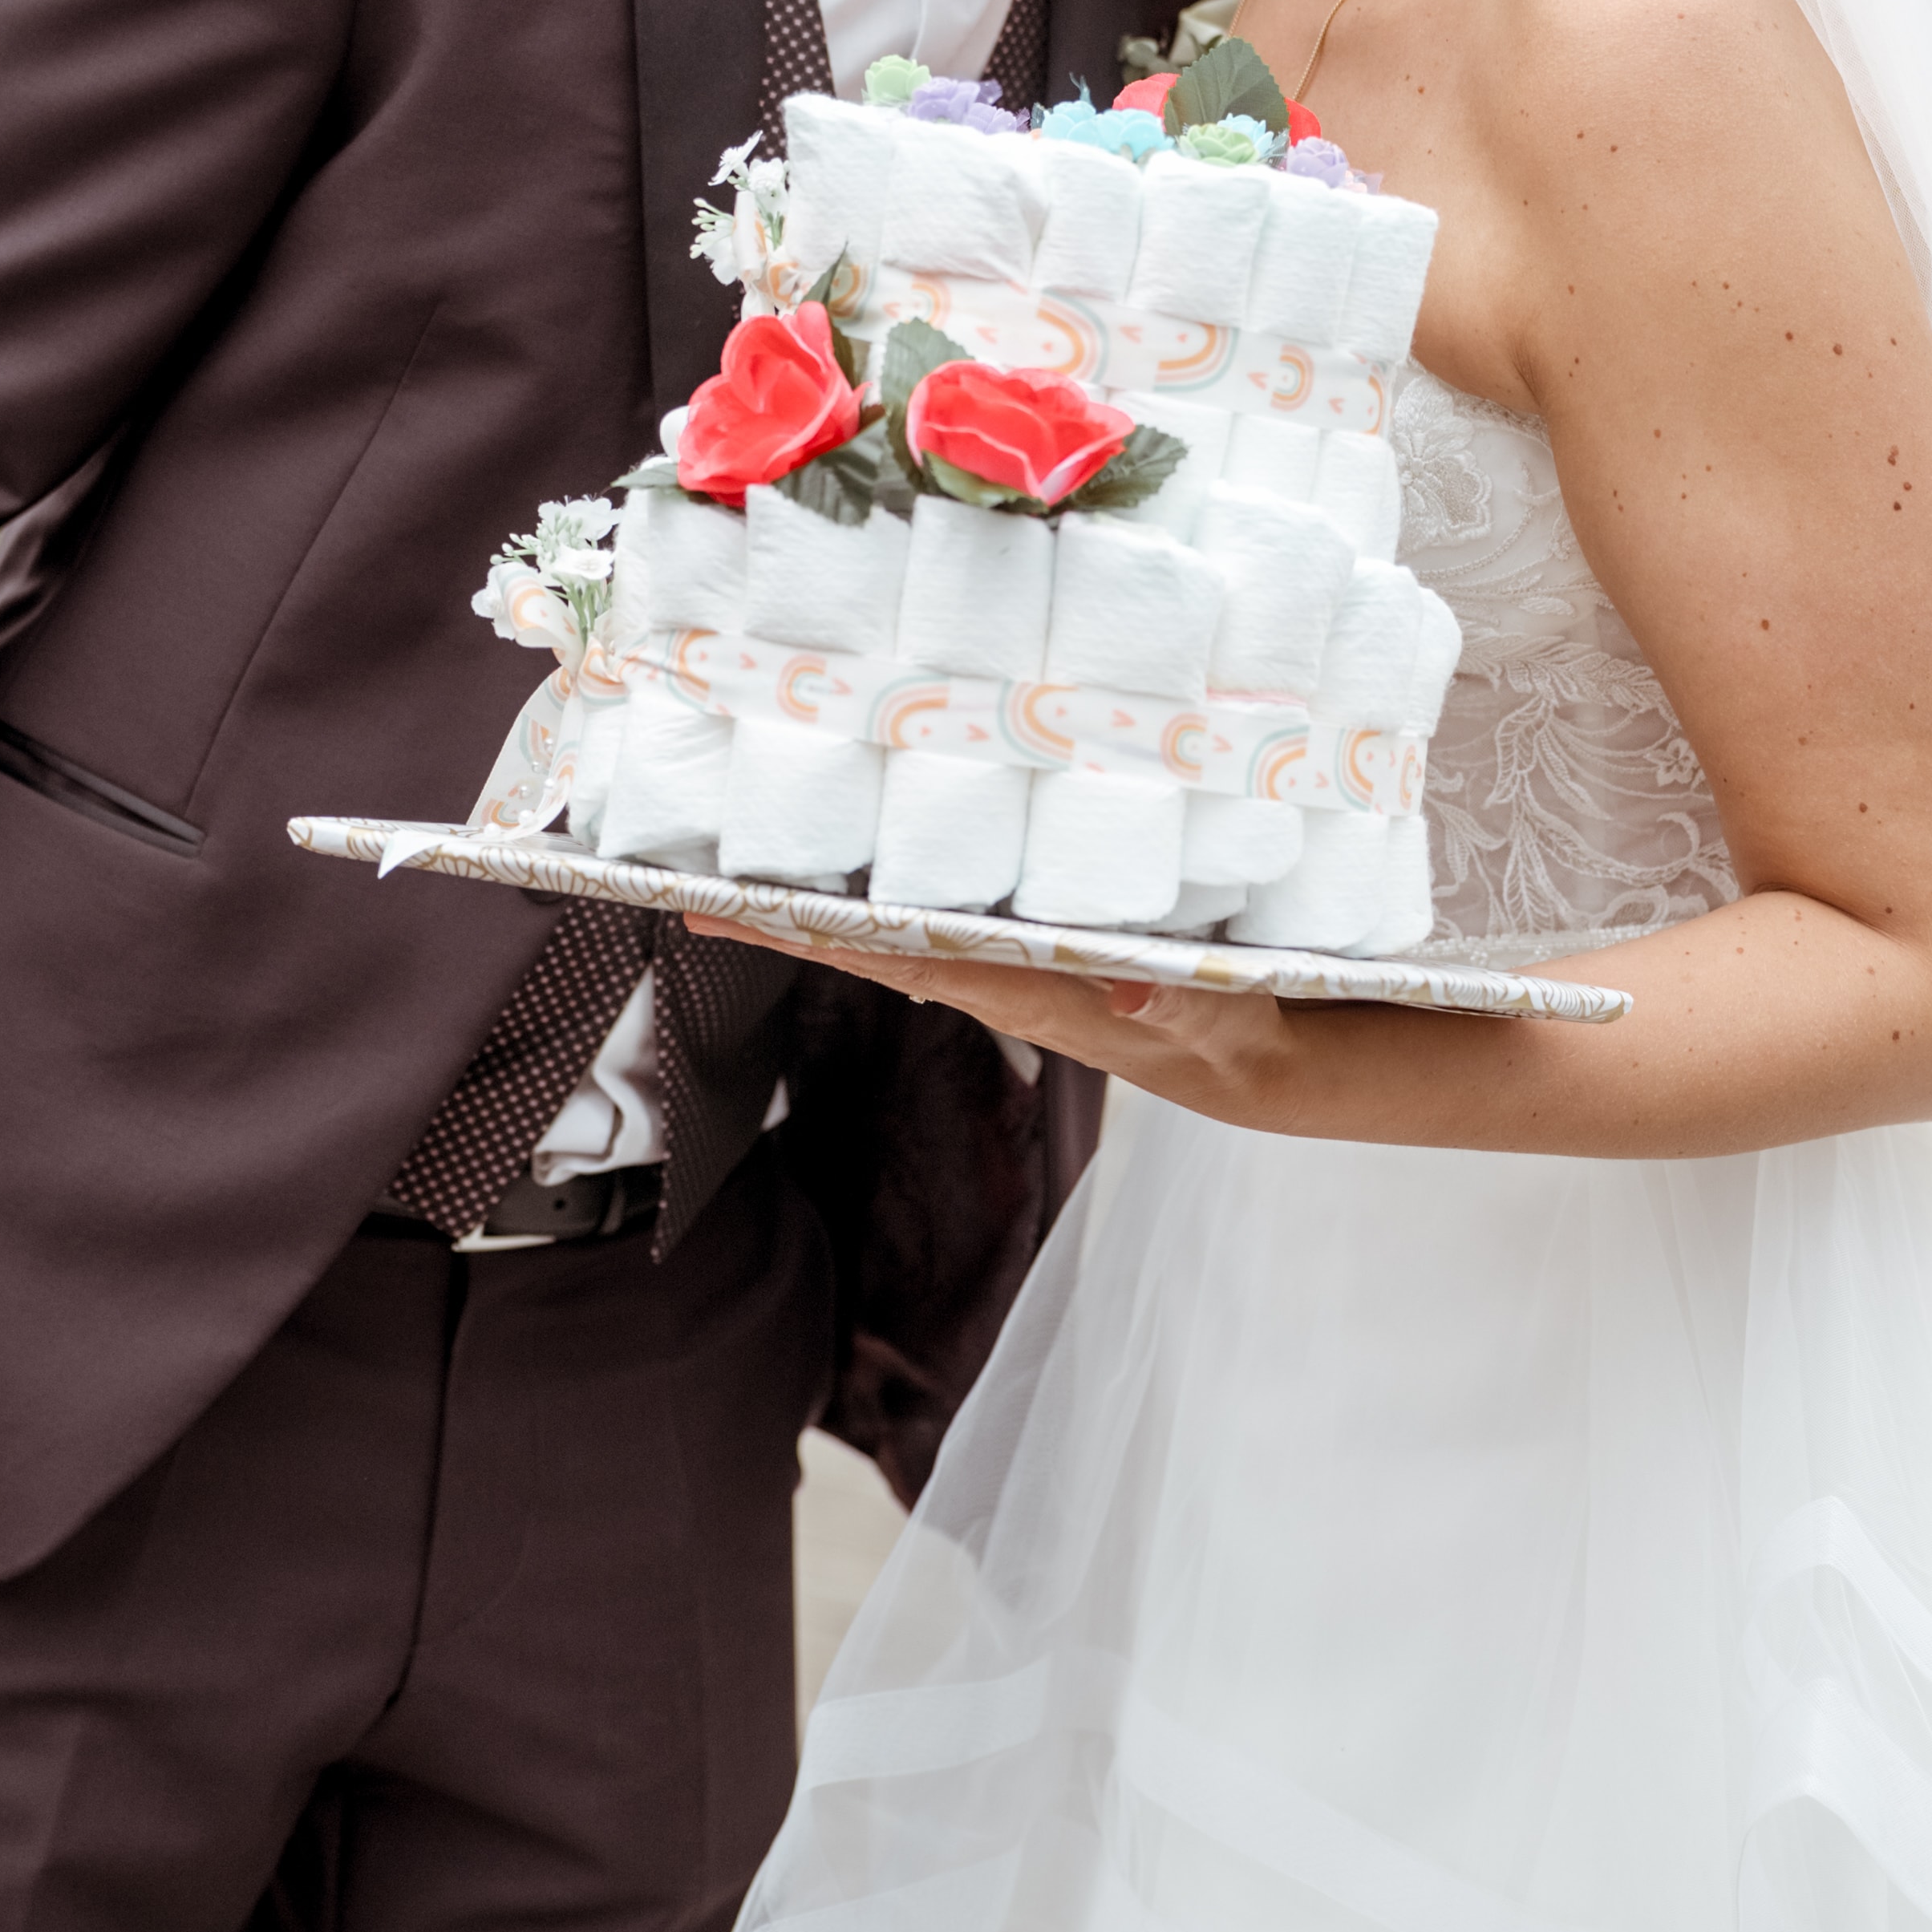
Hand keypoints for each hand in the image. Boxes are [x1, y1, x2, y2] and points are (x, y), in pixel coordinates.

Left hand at [683, 908, 1320, 1134]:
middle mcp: (997, 976)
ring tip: (739, 877)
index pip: (901, 958)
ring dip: (821, 910)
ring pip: (892, 934)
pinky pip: (934, 921)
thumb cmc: (1230, 1030)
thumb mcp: (1218, 1016)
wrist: (1240, 1058)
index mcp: (1027, 988)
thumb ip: (1180, 1003)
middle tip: (691, 893)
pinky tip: (846, 872)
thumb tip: (1126, 987)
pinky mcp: (1022, 950)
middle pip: (871, 948)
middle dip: (787, 922)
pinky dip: (882, 898)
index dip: (817, 935)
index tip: (733, 915)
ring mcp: (1003, 965)